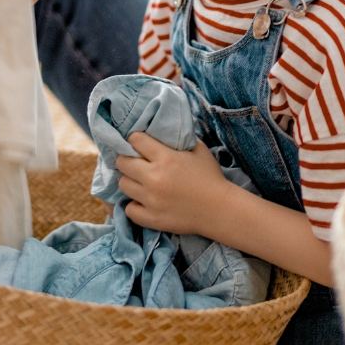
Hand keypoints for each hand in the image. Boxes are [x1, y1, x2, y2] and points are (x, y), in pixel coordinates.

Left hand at [116, 132, 233, 236]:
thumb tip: (164, 126)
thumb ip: (180, 136)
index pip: (134, 140)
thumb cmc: (211, 177)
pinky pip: (129, 209)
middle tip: (136, 162)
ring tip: (140, 182)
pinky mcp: (152, 218)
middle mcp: (154, 177)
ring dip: (130, 181)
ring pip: (123, 184)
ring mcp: (151, 200)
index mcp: (165, 158)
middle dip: (128, 159)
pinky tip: (143, 201)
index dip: (136, 139)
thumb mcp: (198, 149)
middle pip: (122, 162)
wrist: (221, 211)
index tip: (140, 143)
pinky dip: (134, 205)